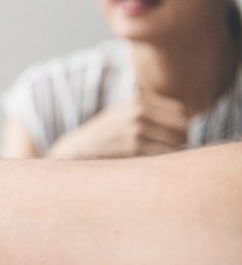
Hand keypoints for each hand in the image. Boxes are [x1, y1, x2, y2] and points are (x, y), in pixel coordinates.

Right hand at [47, 92, 187, 158]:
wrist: (78, 148)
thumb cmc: (106, 135)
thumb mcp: (123, 114)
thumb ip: (150, 113)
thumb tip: (187, 123)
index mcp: (138, 100)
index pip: (180, 111)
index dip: (184, 125)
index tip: (177, 137)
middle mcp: (138, 111)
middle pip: (181, 125)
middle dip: (183, 138)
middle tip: (176, 150)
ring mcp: (135, 129)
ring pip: (175, 140)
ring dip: (176, 150)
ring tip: (165, 158)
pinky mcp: (133, 146)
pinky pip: (163, 153)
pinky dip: (165, 159)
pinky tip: (156, 164)